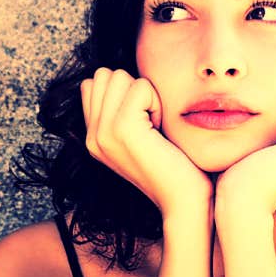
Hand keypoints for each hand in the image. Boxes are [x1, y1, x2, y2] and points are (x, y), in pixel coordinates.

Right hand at [81, 68, 212, 222]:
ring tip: (154, 127)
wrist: (184, 201)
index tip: (143, 121)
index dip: (125, 91)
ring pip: (120, 76)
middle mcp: (92, 136)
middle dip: (134, 89)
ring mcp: (103, 133)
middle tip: (150, 123)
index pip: (94, 83)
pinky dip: (156, 102)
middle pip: (105, 75)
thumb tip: (123, 77)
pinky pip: (140, 86)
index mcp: (94, 138)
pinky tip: (160, 130)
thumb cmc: (174, 166)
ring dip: (146, 95)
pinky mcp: (122, 129)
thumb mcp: (141, 136)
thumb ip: (123, 110)